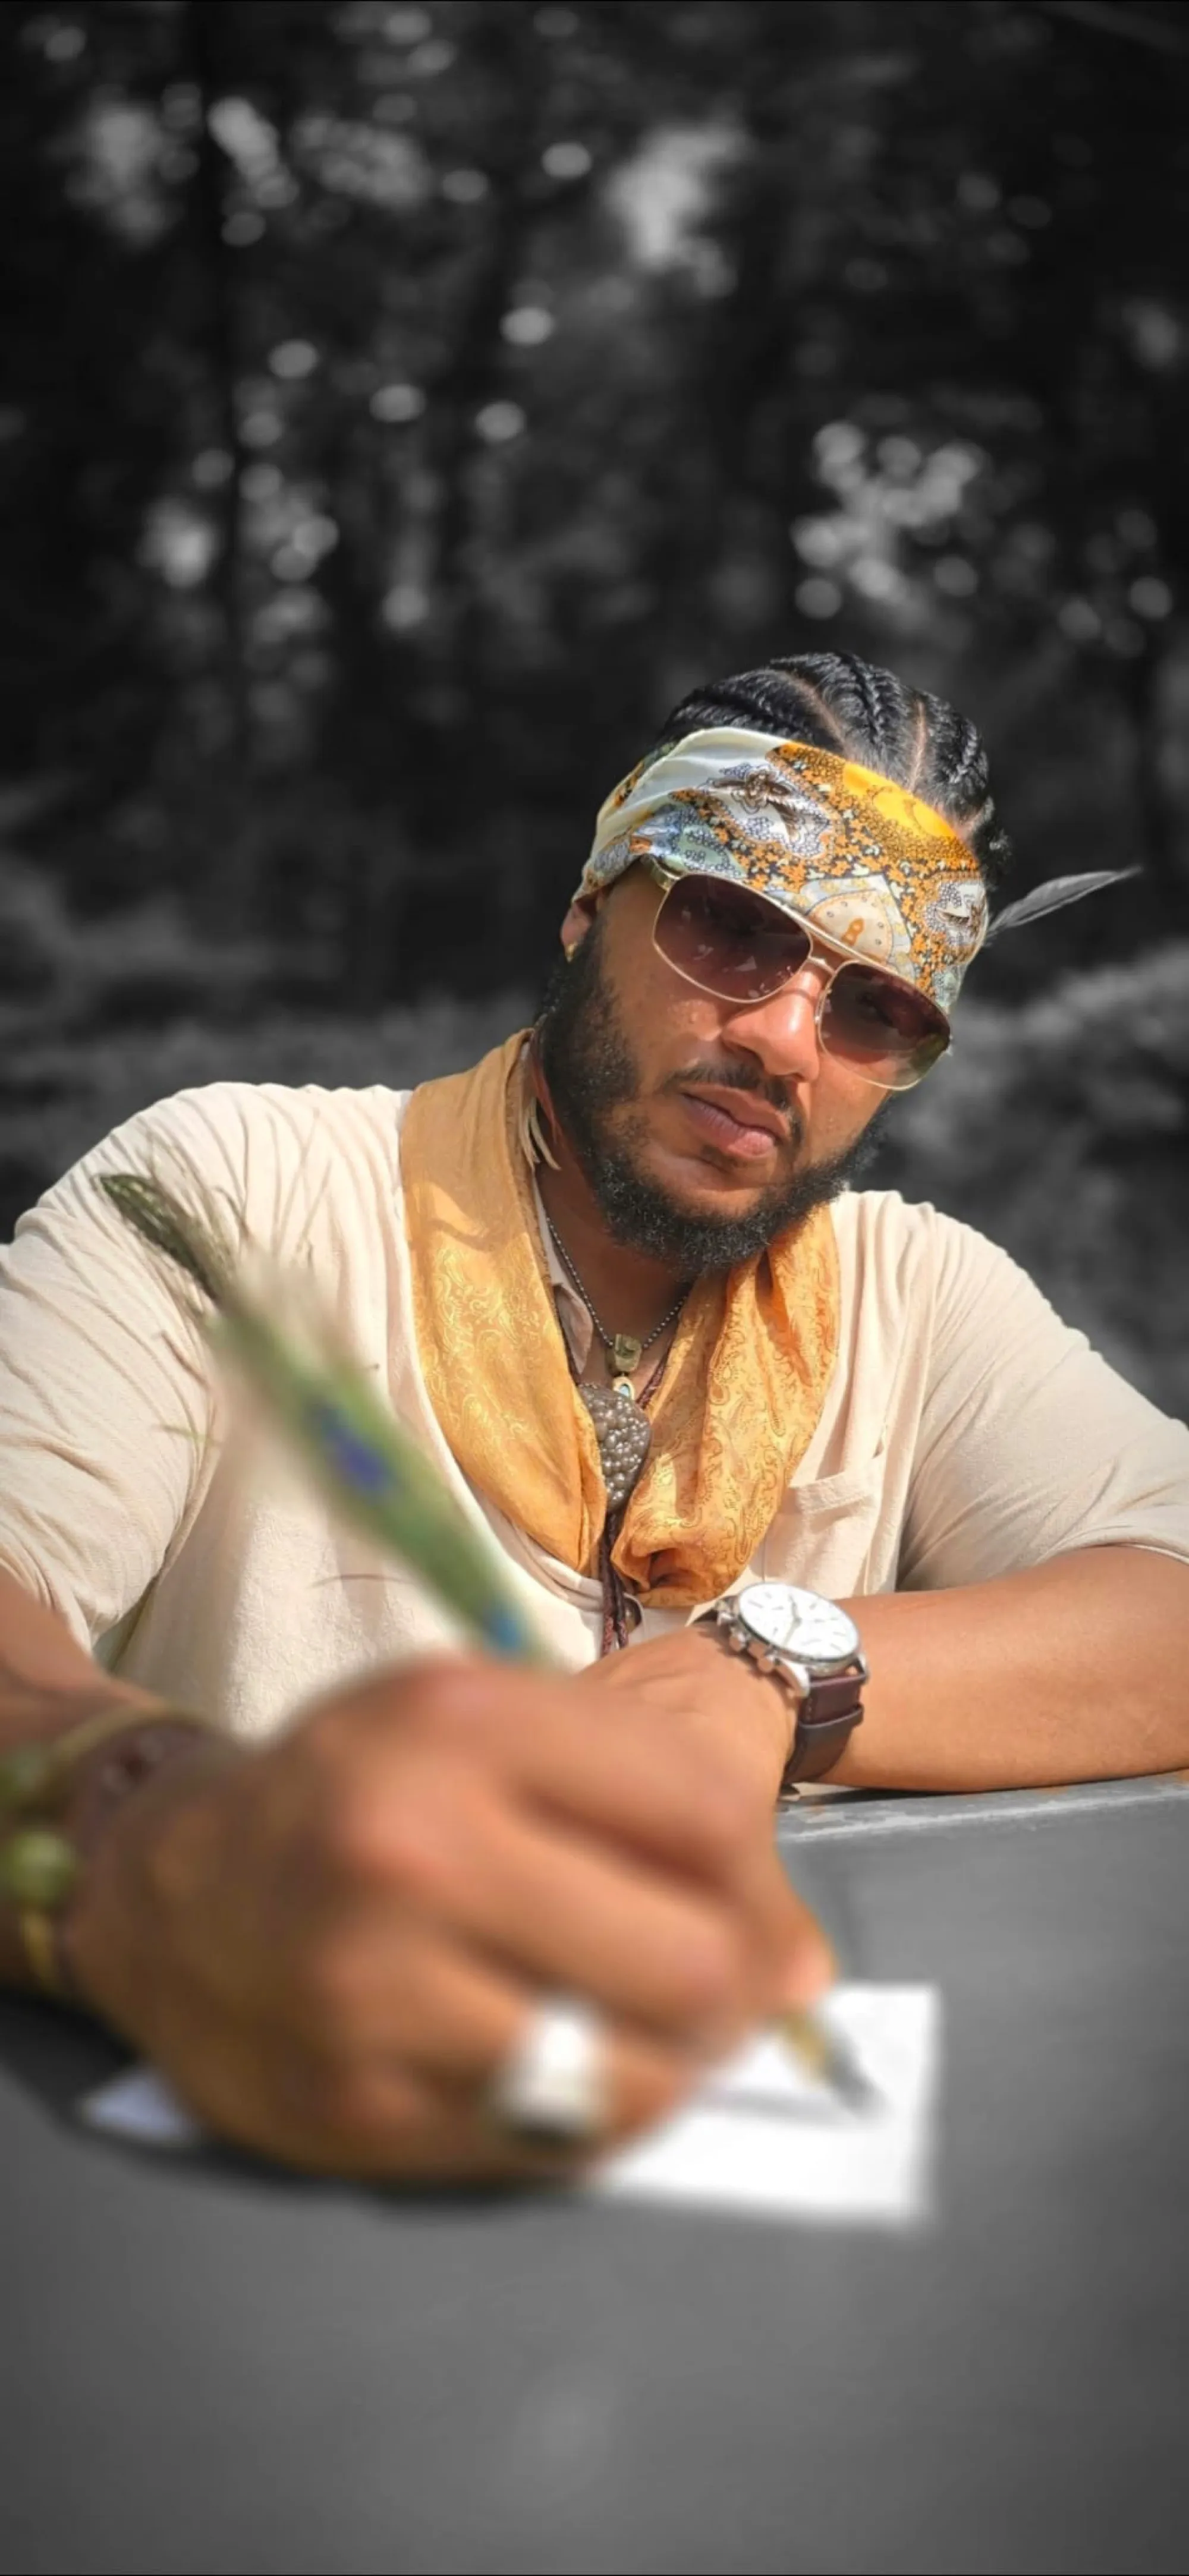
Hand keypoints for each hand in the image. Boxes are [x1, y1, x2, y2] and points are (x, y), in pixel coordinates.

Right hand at [66, 1654, 829, 2183]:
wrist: (165, 1885)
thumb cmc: (362, 1793)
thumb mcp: (483, 1728)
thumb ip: (644, 1802)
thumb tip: (804, 1967)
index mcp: (462, 1725)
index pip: (707, 1817)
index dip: (768, 1890)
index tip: (768, 1929)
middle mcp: (415, 1847)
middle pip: (689, 1959)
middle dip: (734, 1995)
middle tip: (720, 2001)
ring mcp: (378, 1986)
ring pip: (632, 2075)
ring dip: (672, 2073)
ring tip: (650, 2040)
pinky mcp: (357, 2102)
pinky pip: (547, 2146)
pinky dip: (587, 2124)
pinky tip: (567, 2074)